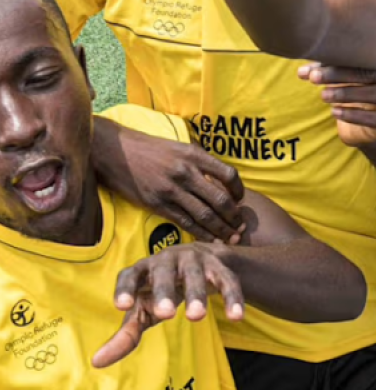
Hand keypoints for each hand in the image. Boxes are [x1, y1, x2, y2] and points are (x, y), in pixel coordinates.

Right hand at [92, 118, 245, 241]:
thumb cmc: (153, 149)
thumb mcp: (182, 148)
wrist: (118, 152)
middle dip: (234, 217)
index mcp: (195, 155)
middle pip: (219, 199)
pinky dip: (200, 233)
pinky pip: (185, 222)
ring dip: (221, 229)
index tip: (242, 200)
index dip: (239, 190)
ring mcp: (172, 190)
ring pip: (204, 215)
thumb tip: (223, 183)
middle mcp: (186, 172)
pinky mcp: (157, 204)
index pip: (228, 174)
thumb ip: (202, 163)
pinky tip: (209, 240)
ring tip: (232, 239)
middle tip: (243, 228)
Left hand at [92, 243, 243, 367]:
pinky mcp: (218, 264)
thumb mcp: (143, 310)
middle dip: (164, 291)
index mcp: (143, 269)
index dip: (125, 288)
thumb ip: (126, 335)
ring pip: (195, 274)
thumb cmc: (162, 291)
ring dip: (197, 293)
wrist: (202, 261)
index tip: (122, 306)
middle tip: (165, 314)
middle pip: (163, 272)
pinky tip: (236, 316)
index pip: (129, 275)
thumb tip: (97, 362)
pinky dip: (232, 297)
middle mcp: (167, 259)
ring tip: (197, 317)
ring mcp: (194, 260)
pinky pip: (227, 279)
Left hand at [298, 62, 375, 145]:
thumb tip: (301, 72)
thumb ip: (325, 75)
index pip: (362, 60)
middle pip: (370, 75)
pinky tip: (335, 112)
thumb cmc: (354, 99)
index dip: (338, 62)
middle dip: (341, 75)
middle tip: (315, 78)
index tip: (313, 68)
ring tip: (324, 96)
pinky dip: (355, 114)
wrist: (367, 131)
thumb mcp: (340, 84)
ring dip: (348, 93)